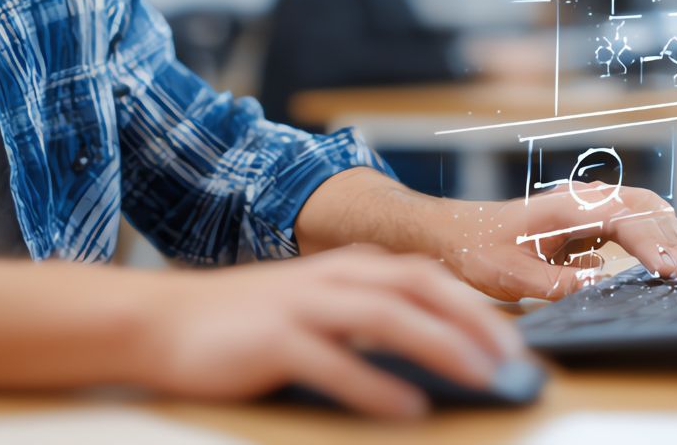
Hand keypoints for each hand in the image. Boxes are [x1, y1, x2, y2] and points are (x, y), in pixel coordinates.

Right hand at [124, 245, 525, 418]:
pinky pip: (334, 362)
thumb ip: (364, 317)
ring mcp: (302, 305)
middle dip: (474, 320)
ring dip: (440, 344)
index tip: (515, 342)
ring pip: (386, 316)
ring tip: (480, 376)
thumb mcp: (313, 306)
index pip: (428, 275)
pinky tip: (407, 408)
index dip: (476, 305)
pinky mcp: (273, 339)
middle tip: (513, 360)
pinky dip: (375, 384)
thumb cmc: (243, 324)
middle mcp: (331, 278)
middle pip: (419, 286)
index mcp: (346, 268)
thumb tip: (432, 349)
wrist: (160, 321)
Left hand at [426, 183, 676, 301]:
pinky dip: (661, 240)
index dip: (653, 247)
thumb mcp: (513, 275)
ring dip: (676, 239)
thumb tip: (602, 286)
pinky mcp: (589, 220)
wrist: (454, 232)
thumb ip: (559, 283)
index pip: (626, 219)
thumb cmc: (479, 249)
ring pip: (647, 214)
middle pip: (647, 210)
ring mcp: (589, 206)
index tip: (673, 272)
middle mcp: (583, 199)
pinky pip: (635, 223)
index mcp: (567, 206)